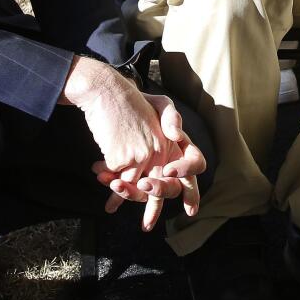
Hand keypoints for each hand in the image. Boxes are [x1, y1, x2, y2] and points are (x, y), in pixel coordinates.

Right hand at [61, 57, 205, 229]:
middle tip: (147, 227)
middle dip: (153, 207)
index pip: (194, 167)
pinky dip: (107, 177)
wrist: (107, 90)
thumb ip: (171, 123)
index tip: (189, 211)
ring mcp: (142, 152)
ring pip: (135, 186)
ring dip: (122, 195)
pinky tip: (98, 171)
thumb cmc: (133, 100)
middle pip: (164, 186)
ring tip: (111, 205)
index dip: (191, 192)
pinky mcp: (123, 154)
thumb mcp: (159, 106)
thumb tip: (178, 137)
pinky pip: (117, 176)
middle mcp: (161, 148)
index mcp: (173, 140)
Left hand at [92, 95, 206, 230]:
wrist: (116, 105)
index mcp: (182, 149)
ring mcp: (150, 174)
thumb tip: (177, 135)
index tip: (168, 170)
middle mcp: (169, 165)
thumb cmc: (144, 104)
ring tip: (115, 185)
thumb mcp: (160, 104)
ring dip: (133, 194)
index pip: (196, 163)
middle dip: (159, 189)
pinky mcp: (130, 178)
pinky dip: (116, 193)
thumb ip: (171, 116)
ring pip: (148, 195)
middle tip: (144, 184)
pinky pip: (128, 190)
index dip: (185, 169)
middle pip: (173, 186)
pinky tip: (103, 183)